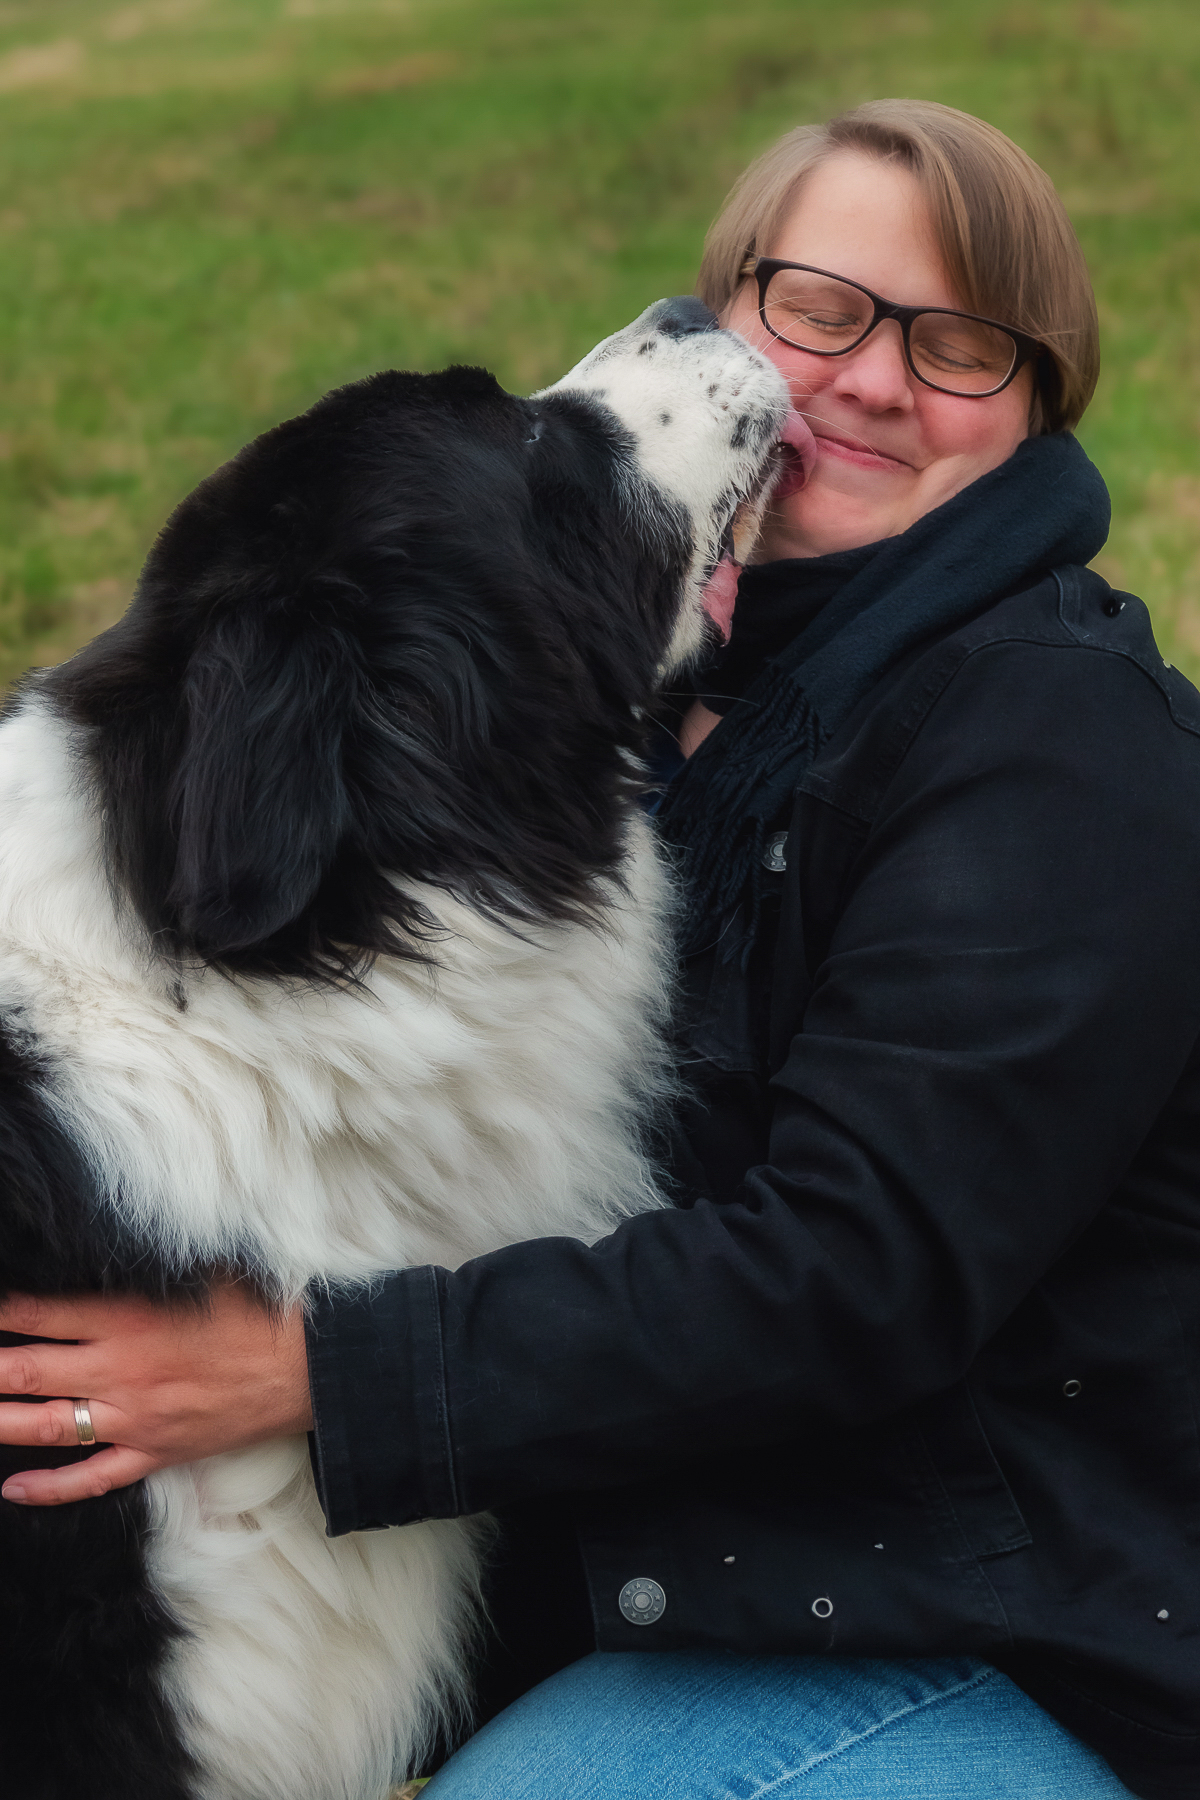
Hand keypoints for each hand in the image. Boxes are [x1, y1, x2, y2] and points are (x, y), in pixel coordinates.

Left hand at [0, 1283, 313, 1505]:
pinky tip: (11, 1487)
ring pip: (46, 1428)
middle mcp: (121, 1372)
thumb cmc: (259, 1312)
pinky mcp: (154, 1453)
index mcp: (128, 1319)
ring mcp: (134, 1419)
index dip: (2, 1312)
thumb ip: (149, 1266)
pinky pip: (91, 1479)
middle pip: (27, 1372)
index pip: (41, 1314)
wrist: (307, 1369)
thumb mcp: (202, 1272)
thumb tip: (107, 1248)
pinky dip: (48, 1488)